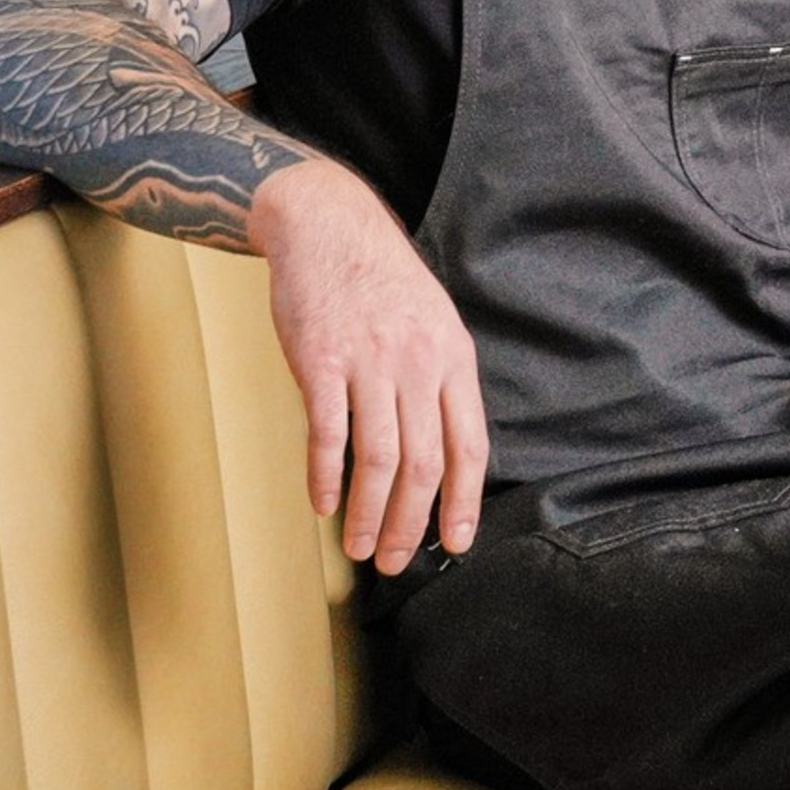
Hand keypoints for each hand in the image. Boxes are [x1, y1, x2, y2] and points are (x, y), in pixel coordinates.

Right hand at [247, 157, 487, 574]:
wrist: (328, 226)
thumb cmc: (380, 281)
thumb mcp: (432, 323)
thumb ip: (438, 381)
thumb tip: (440, 452)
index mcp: (453, 358)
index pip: (469, 445)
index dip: (465, 501)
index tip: (457, 542)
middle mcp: (418, 364)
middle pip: (424, 464)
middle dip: (413, 525)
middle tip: (397, 562)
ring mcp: (369, 363)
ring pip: (378, 460)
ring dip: (370, 515)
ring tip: (360, 549)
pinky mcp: (320, 362)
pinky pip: (328, 434)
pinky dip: (326, 478)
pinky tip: (324, 504)